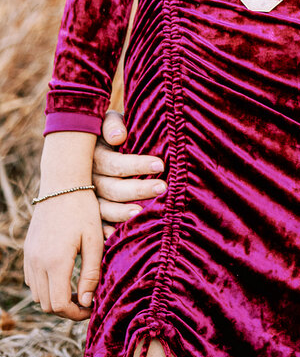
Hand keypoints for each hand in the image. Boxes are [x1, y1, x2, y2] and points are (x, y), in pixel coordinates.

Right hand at [24, 190, 102, 319]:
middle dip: (67, 309)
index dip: (77, 314)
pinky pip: (32, 280)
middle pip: (47, 304)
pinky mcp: (27, 251)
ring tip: (77, 290)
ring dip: (55, 298)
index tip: (92, 308)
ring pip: (38, 294)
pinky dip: (46, 286)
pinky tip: (64, 277)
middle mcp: (37, 262)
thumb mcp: (94, 241)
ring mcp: (29, 257)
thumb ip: (90, 274)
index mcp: (55, 262)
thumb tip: (85, 303)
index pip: (60, 304)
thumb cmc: (84, 210)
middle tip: (86, 302)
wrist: (63, 185)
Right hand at [93, 110, 165, 237]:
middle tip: (163, 188)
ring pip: (104, 209)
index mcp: (93, 156)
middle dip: (138, 190)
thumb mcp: (104, 120)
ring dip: (124, 213)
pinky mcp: (87, 213)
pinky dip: (105, 232)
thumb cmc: (104, 129)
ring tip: (143, 214)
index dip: (137, 165)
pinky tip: (118, 236)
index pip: (115, 164)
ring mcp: (85, 199)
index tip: (160, 165)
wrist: (80, 144)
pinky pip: (95, 225)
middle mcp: (87, 180)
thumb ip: (111, 124)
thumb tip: (118, 136)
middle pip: (112, 189)